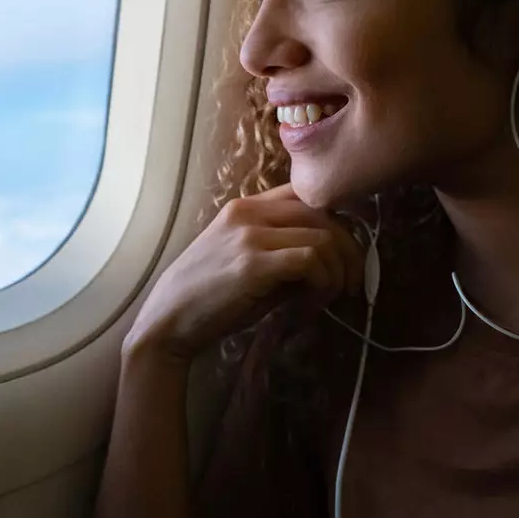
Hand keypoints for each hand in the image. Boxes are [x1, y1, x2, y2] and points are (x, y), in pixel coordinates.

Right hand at [124, 184, 362, 362]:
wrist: (168, 321)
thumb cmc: (208, 300)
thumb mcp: (246, 264)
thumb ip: (283, 252)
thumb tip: (331, 261)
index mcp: (246, 207)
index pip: (306, 195)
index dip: (335, 223)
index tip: (344, 256)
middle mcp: (248, 212)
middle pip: (323, 214)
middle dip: (348, 251)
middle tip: (350, 285)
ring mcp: (250, 234)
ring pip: (323, 237)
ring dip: (337, 273)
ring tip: (326, 300)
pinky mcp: (253, 263)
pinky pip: (311, 260)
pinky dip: (323, 284)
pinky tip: (312, 305)